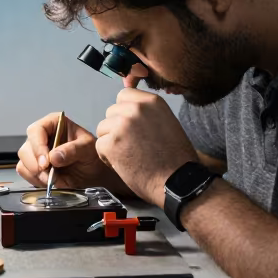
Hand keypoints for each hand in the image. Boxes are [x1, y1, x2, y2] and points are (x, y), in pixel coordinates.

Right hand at [17, 112, 130, 194]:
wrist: (94, 173)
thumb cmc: (92, 155)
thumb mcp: (88, 148)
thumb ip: (73, 150)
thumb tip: (54, 157)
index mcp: (53, 123)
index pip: (36, 131)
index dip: (38, 147)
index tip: (46, 163)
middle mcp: (42, 136)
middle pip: (26, 148)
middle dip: (36, 164)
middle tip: (49, 175)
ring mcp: (36, 152)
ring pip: (23, 162)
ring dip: (36, 174)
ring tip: (52, 179)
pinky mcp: (34, 166)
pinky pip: (25, 173)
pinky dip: (35, 180)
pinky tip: (49, 181)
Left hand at [95, 88, 197, 204]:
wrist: (177, 182)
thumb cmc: (176, 158)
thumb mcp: (167, 123)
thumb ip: (147, 114)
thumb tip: (128, 112)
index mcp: (152, 101)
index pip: (124, 95)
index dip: (124, 112)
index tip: (131, 126)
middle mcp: (135, 108)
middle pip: (111, 112)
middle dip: (116, 127)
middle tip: (131, 145)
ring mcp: (122, 125)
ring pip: (103, 128)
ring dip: (110, 141)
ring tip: (128, 155)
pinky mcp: (111, 143)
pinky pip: (100, 145)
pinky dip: (107, 157)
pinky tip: (123, 165)